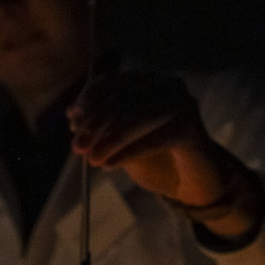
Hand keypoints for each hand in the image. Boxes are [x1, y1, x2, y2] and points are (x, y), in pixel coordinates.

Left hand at [67, 70, 263, 236]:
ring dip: (107, 141)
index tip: (71, 123)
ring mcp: (183, 104)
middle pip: (120, 99)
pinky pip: (152, 139)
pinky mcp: (193, 128)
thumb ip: (100, 128)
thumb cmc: (157, 158)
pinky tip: (108, 165)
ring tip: (92, 160)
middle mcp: (168, 85)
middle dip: (94, 125)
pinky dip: (127, 153)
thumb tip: (73, 118)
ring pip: (134, 117)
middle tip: (77, 148)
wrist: (193, 182)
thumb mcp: (122, 141)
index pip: (111, 82)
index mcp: (149, 81)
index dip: (88, 100)